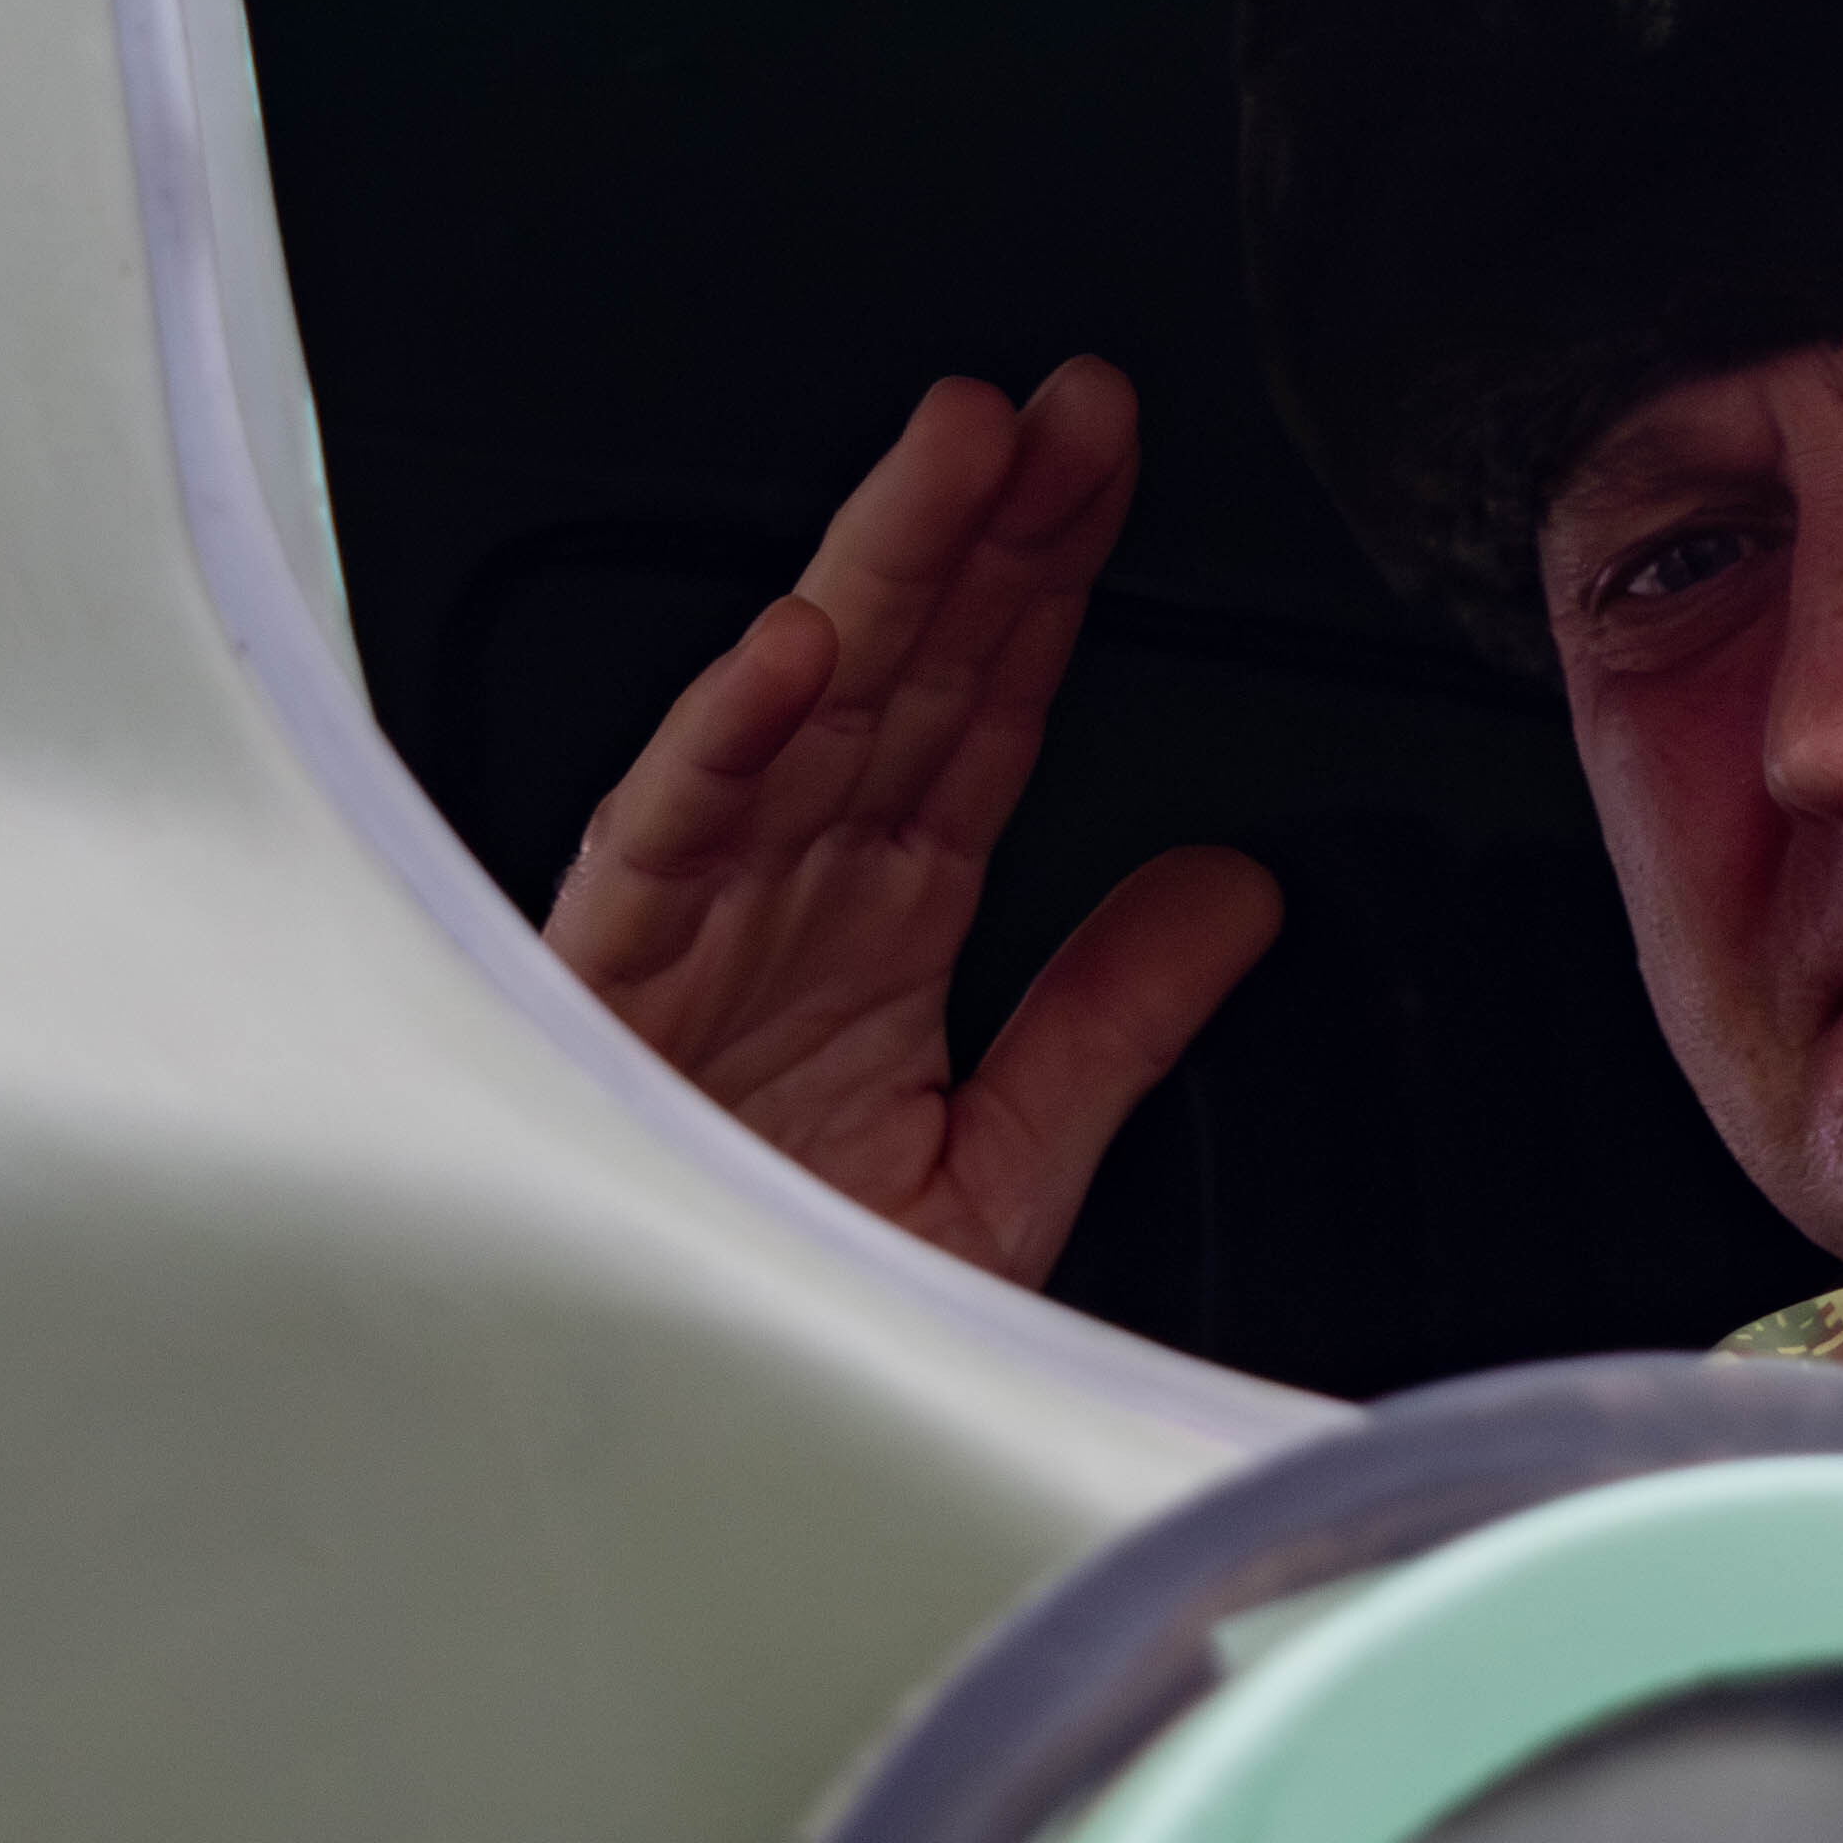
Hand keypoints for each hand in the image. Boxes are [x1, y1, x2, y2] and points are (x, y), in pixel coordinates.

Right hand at [548, 359, 1283, 1285]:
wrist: (666, 1437)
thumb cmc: (788, 1304)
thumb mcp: (1004, 1170)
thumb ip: (1114, 1025)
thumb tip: (1237, 891)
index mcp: (883, 922)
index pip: (984, 711)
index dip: (1050, 582)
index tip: (1111, 468)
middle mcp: (792, 898)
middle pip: (906, 673)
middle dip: (986, 529)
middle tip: (1072, 406)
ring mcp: (699, 928)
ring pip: (799, 712)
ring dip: (877, 576)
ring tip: (957, 456)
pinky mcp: (606, 988)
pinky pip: (667, 845)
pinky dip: (723, 747)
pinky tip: (793, 655)